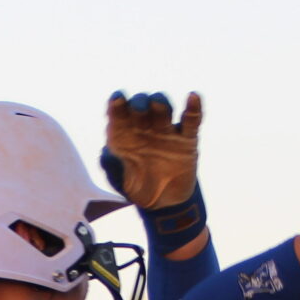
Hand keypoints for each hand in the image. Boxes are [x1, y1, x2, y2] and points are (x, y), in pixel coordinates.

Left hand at [100, 91, 202, 211]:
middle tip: (139, 108)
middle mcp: (145, 128)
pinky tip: (193, 96)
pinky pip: (192, 121)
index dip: (117, 104)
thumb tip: (104, 156)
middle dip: (140, 103)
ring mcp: (167, 132)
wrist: (163, 202)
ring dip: (160, 103)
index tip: (117, 98)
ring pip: (164, 110)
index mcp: (125, 133)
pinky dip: (194, 108)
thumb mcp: (119, 181)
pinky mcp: (187, 141)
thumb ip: (111, 167)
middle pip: (142, 106)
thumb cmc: (137, 187)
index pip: (119, 114)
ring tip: (157, 102)